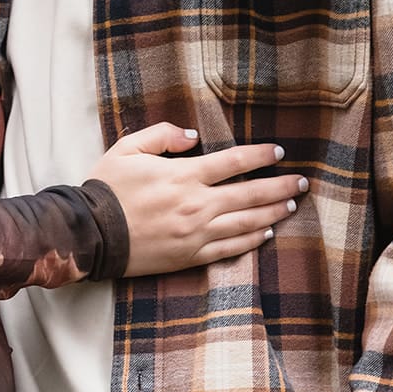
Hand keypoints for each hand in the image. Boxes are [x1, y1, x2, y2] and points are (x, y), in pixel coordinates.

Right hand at [91, 123, 306, 275]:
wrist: (90, 234)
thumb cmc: (106, 189)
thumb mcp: (127, 149)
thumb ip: (162, 135)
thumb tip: (193, 136)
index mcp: (183, 175)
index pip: (234, 162)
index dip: (260, 155)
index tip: (278, 151)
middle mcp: (196, 204)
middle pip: (250, 194)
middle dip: (280, 186)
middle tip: (302, 182)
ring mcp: (196, 233)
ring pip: (246, 222)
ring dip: (272, 212)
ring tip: (290, 205)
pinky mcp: (190, 256)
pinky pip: (230, 248)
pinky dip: (251, 240)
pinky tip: (266, 233)